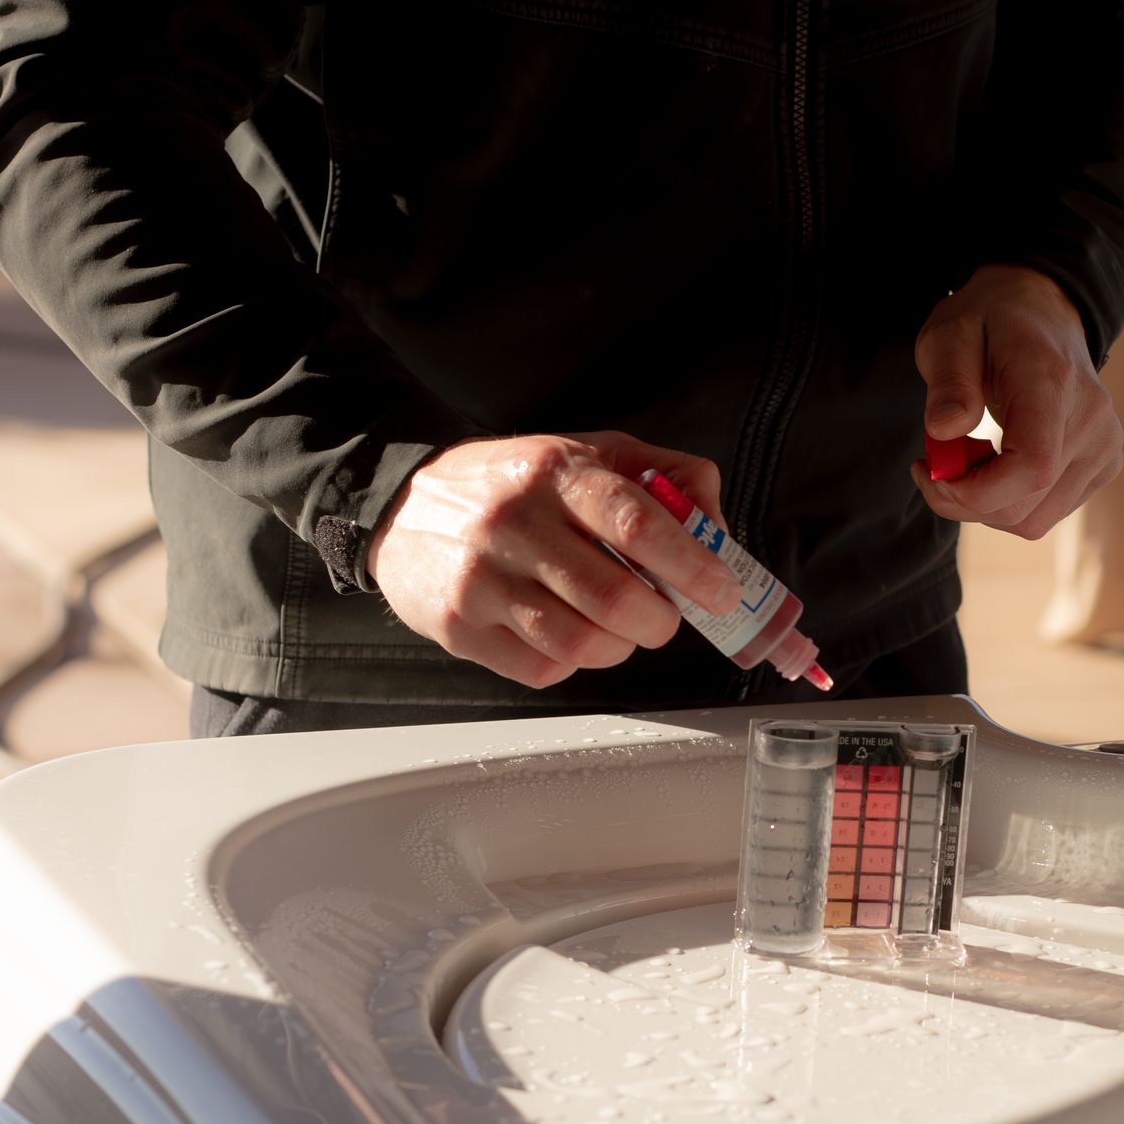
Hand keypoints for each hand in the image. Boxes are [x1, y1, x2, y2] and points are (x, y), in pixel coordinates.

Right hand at [366, 430, 736, 688]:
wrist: (403, 509)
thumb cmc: (512, 486)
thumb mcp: (589, 453)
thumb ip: (665, 478)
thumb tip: (715, 530)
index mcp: (555, 472)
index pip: (635, 522)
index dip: (691, 564)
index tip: (721, 591)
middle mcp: (514, 523)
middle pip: (614, 598)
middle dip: (660, 620)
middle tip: (664, 616)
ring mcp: (482, 580)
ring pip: (582, 644)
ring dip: (620, 647)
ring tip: (618, 628)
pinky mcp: (461, 628)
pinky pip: (544, 669)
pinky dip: (573, 662)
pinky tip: (565, 633)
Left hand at [913, 265, 1121, 539]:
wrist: (1043, 311)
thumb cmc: (991, 321)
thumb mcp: (950, 334)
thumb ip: (948, 380)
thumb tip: (944, 429)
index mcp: (1053, 381)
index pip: (1032, 467)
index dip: (975, 492)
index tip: (930, 472)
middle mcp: (1092, 419)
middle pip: (1027, 506)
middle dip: (965, 501)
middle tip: (933, 463)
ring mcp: (1105, 446)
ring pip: (1035, 520)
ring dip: (986, 504)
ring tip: (966, 457)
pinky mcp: (1104, 464)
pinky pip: (1047, 513)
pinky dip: (1010, 502)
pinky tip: (995, 462)